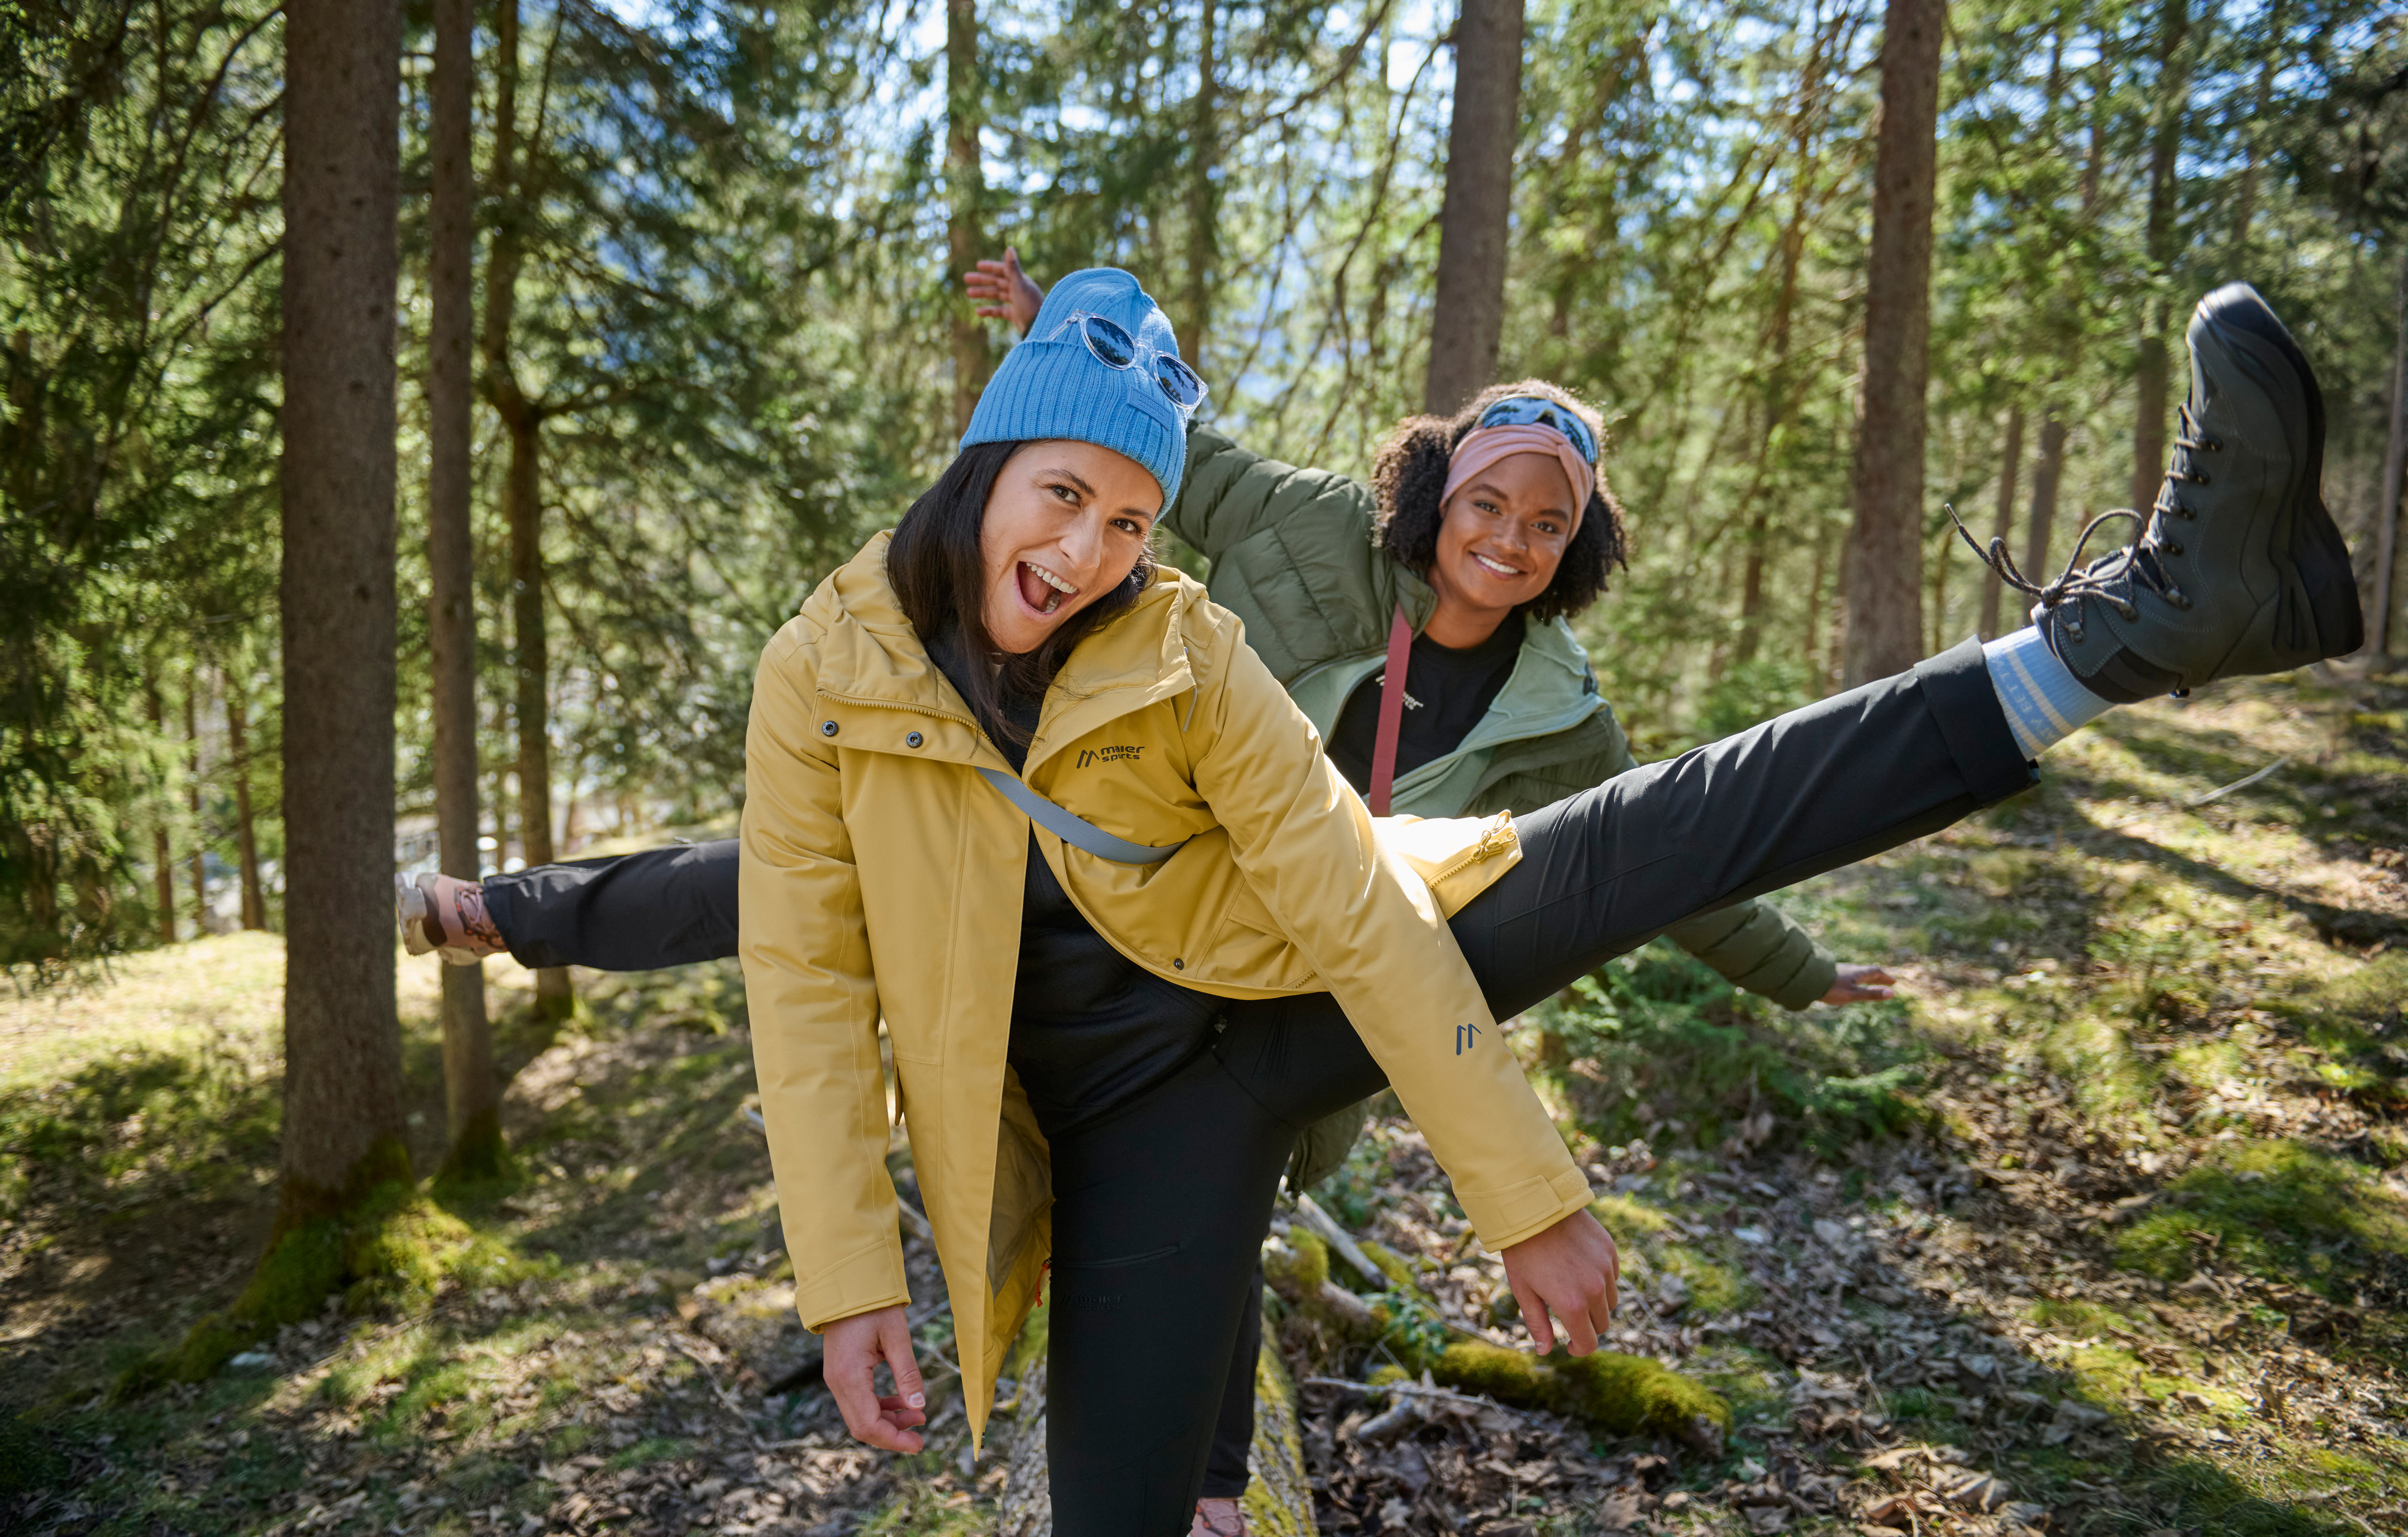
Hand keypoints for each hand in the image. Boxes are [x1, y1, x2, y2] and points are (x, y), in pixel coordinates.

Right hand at [820, 1304, 927, 1451]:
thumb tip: (919, 1406)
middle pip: (862, 1427)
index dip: (894, 1440)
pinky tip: (901, 1403)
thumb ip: (908, 1373)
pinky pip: (859, 1402)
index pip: (869, 1425)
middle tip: (922, 1432)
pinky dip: (880, 1408)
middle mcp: (837, 1383)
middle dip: (893, 1434)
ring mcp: (836, 1379)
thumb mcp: (897, 1337)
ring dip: (888, 1421)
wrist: (847, 1284)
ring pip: (860, 1416)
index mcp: (850, 1377)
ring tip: (918, 1415)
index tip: (918, 1444)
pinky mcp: (841, 1374)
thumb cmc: (873, 1306)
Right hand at [965, 247, 1044, 334]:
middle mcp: (1019, 289)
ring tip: (968, 293)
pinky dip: (989, 310)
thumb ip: (1013, 268)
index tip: (978, 265)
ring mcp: (1017, 302)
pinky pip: (1000, 311)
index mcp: (1020, 281)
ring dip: (983, 293)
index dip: (990, 267)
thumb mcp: (1019, 285)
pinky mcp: (1015, 315)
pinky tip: (978, 312)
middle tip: (966, 278)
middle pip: (997, 282)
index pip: (1003, 270)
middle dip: (982, 280)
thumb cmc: (1031, 305)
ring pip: (997, 295)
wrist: (1040, 327)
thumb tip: (1009, 247)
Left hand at [1500, 1208, 1619, 1355]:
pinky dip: (1602, 1280)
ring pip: (1610, 1302)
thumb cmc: (1522, 1252)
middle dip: (1586, 1326)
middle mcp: (1595, 1290)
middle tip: (1568, 1315)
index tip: (1569, 1344)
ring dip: (1596, 1303)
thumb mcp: (1523, 1291)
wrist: (1534, 1208)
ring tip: (1572, 1288)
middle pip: (1602, 1324)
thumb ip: (1537, 1324)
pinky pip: (1612, 1277)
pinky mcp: (1610, 1251)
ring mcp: (1605, 1269)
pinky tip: (1580, 1268)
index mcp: (1573, 1305)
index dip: (1579, 1349)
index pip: (1588, 1343)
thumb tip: (1545, 1351)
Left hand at [1820, 963, 1896, 1004]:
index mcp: (1857, 973)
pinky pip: (1848, 974)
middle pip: (1867, 971)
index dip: (1885, 977)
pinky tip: (1848, 981)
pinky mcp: (1831, 973)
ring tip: (1869, 980)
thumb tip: (1892, 994)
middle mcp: (1850, 969)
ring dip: (1866, 976)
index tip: (1893, 982)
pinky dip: (1855, 977)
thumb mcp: (1853, 994)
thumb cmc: (1832, 988)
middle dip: (1878, 976)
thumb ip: (1871, 994)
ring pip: (1857, 972)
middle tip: (1886, 981)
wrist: (1807, 979)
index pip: (1875, 972)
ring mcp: (1840, 970)